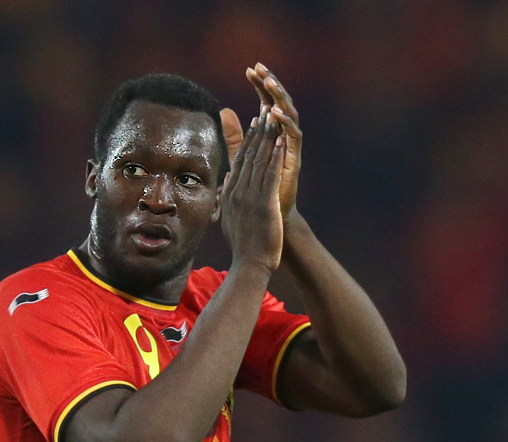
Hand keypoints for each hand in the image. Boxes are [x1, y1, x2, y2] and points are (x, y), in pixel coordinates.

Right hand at [220, 107, 284, 271]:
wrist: (250, 265)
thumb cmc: (244, 246)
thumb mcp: (230, 219)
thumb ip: (227, 198)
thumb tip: (226, 183)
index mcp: (231, 194)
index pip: (239, 161)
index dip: (247, 140)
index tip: (253, 124)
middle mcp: (238, 191)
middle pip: (248, 155)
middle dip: (258, 131)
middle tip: (264, 110)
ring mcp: (250, 196)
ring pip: (260, 160)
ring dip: (268, 137)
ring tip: (274, 118)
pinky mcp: (264, 203)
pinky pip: (271, 174)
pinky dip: (276, 156)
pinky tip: (281, 141)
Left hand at [222, 63, 301, 221]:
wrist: (272, 221)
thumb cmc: (259, 194)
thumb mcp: (242, 161)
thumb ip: (234, 139)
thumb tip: (222, 113)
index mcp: (272, 136)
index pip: (266, 103)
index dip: (260, 86)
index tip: (249, 69)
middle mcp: (283, 139)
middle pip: (279, 104)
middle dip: (270, 85)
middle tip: (260, 67)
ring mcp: (290, 148)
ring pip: (288, 115)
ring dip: (279, 97)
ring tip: (269, 81)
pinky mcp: (294, 160)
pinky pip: (292, 136)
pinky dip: (284, 122)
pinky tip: (273, 111)